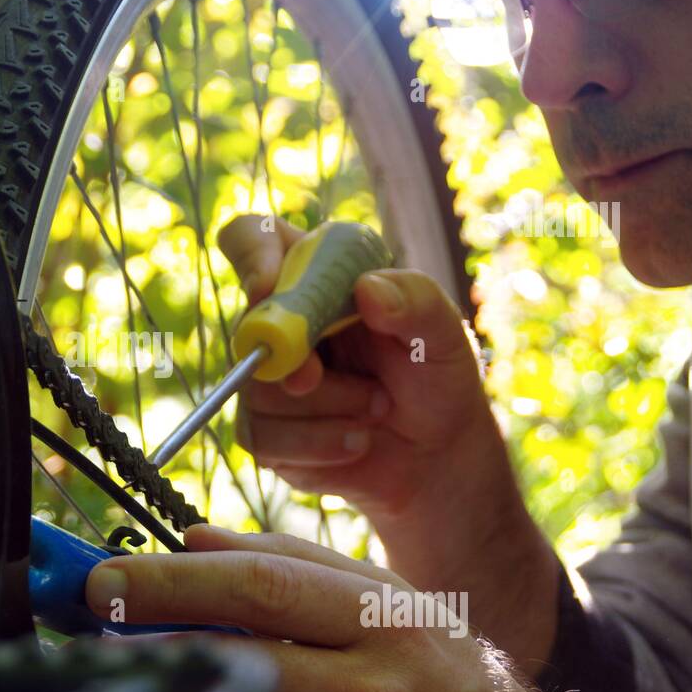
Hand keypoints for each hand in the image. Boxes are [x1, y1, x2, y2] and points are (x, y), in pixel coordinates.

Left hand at [86, 524, 562, 691]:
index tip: (108, 575)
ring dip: (176, 687)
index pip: (261, 582)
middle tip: (92, 618)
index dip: (173, 577)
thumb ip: (298, 560)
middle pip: (239, 646)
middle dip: (153, 628)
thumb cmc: (449, 678)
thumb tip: (196, 535)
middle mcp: (373, 679)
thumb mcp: (394, 601)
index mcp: (382, 614)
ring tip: (128, 668)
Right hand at [219, 214, 491, 514]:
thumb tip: (366, 289)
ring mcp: (267, 378)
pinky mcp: (265, 431)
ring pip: (258, 390)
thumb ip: (415, 299)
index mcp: (316, 276)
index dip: (252, 255)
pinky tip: (357, 442)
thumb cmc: (436, 377)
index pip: (254, 238)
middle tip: (316, 376)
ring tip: (377, 407)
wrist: (436, 453)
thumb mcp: (443, 331)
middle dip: (289, 357)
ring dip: (328, 406)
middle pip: (247, 326)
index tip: (269, 287)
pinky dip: (318, 445)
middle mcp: (282, 322)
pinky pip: (263, 440)